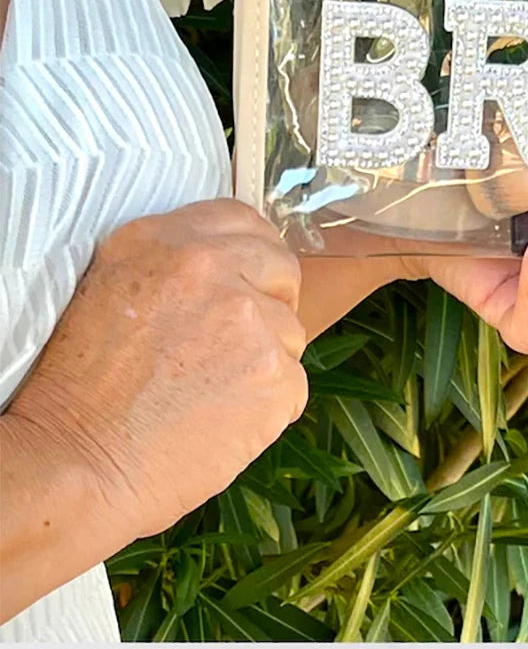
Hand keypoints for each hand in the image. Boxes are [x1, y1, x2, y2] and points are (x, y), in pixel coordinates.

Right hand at [5, 199, 305, 540]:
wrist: (73, 468)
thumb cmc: (81, 391)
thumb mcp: (111, 289)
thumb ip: (175, 264)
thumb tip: (231, 264)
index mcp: (165, 241)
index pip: (243, 221)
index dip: (252, 254)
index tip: (249, 280)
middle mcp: (212, 268)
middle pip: (282, 268)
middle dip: (271, 301)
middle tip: (237, 344)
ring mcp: (250, 320)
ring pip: (291, 331)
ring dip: (266, 360)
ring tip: (212, 392)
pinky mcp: (276, 375)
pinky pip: (293, 384)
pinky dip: (269, 406)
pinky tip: (223, 422)